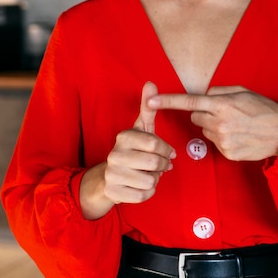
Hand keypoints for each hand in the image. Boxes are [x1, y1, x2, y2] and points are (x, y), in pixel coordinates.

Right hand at [80, 81, 175, 219]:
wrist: (109, 176)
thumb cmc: (133, 149)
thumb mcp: (141, 128)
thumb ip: (147, 107)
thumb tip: (151, 82)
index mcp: (124, 137)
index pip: (155, 144)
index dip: (166, 150)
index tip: (168, 152)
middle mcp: (115, 154)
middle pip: (154, 164)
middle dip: (163, 166)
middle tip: (161, 165)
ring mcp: (112, 174)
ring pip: (150, 181)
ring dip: (155, 179)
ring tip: (148, 174)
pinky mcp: (114, 192)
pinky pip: (143, 195)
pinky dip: (148, 192)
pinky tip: (140, 185)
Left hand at [148, 86, 277, 161]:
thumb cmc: (263, 109)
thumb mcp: (242, 92)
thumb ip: (219, 92)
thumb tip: (204, 96)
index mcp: (222, 104)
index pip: (189, 102)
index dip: (167, 102)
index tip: (150, 102)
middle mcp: (219, 123)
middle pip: (196, 117)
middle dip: (204, 114)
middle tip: (224, 113)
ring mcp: (223, 140)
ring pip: (205, 131)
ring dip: (214, 127)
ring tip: (235, 126)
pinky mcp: (227, 153)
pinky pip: (215, 143)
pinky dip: (223, 140)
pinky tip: (238, 136)